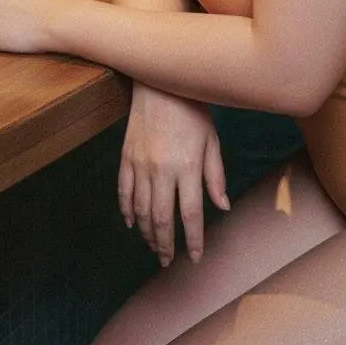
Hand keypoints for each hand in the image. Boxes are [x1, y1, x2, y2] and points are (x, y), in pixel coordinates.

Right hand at [119, 81, 229, 267]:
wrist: (161, 83)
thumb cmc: (193, 110)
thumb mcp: (211, 140)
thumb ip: (215, 175)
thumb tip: (222, 206)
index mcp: (187, 167)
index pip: (191, 214)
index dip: (193, 240)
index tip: (195, 257)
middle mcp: (162, 171)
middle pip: (162, 219)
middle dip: (165, 245)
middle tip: (166, 262)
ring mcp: (140, 165)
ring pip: (141, 211)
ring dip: (147, 233)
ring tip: (153, 246)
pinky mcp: (126, 158)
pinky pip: (123, 192)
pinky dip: (127, 211)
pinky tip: (132, 223)